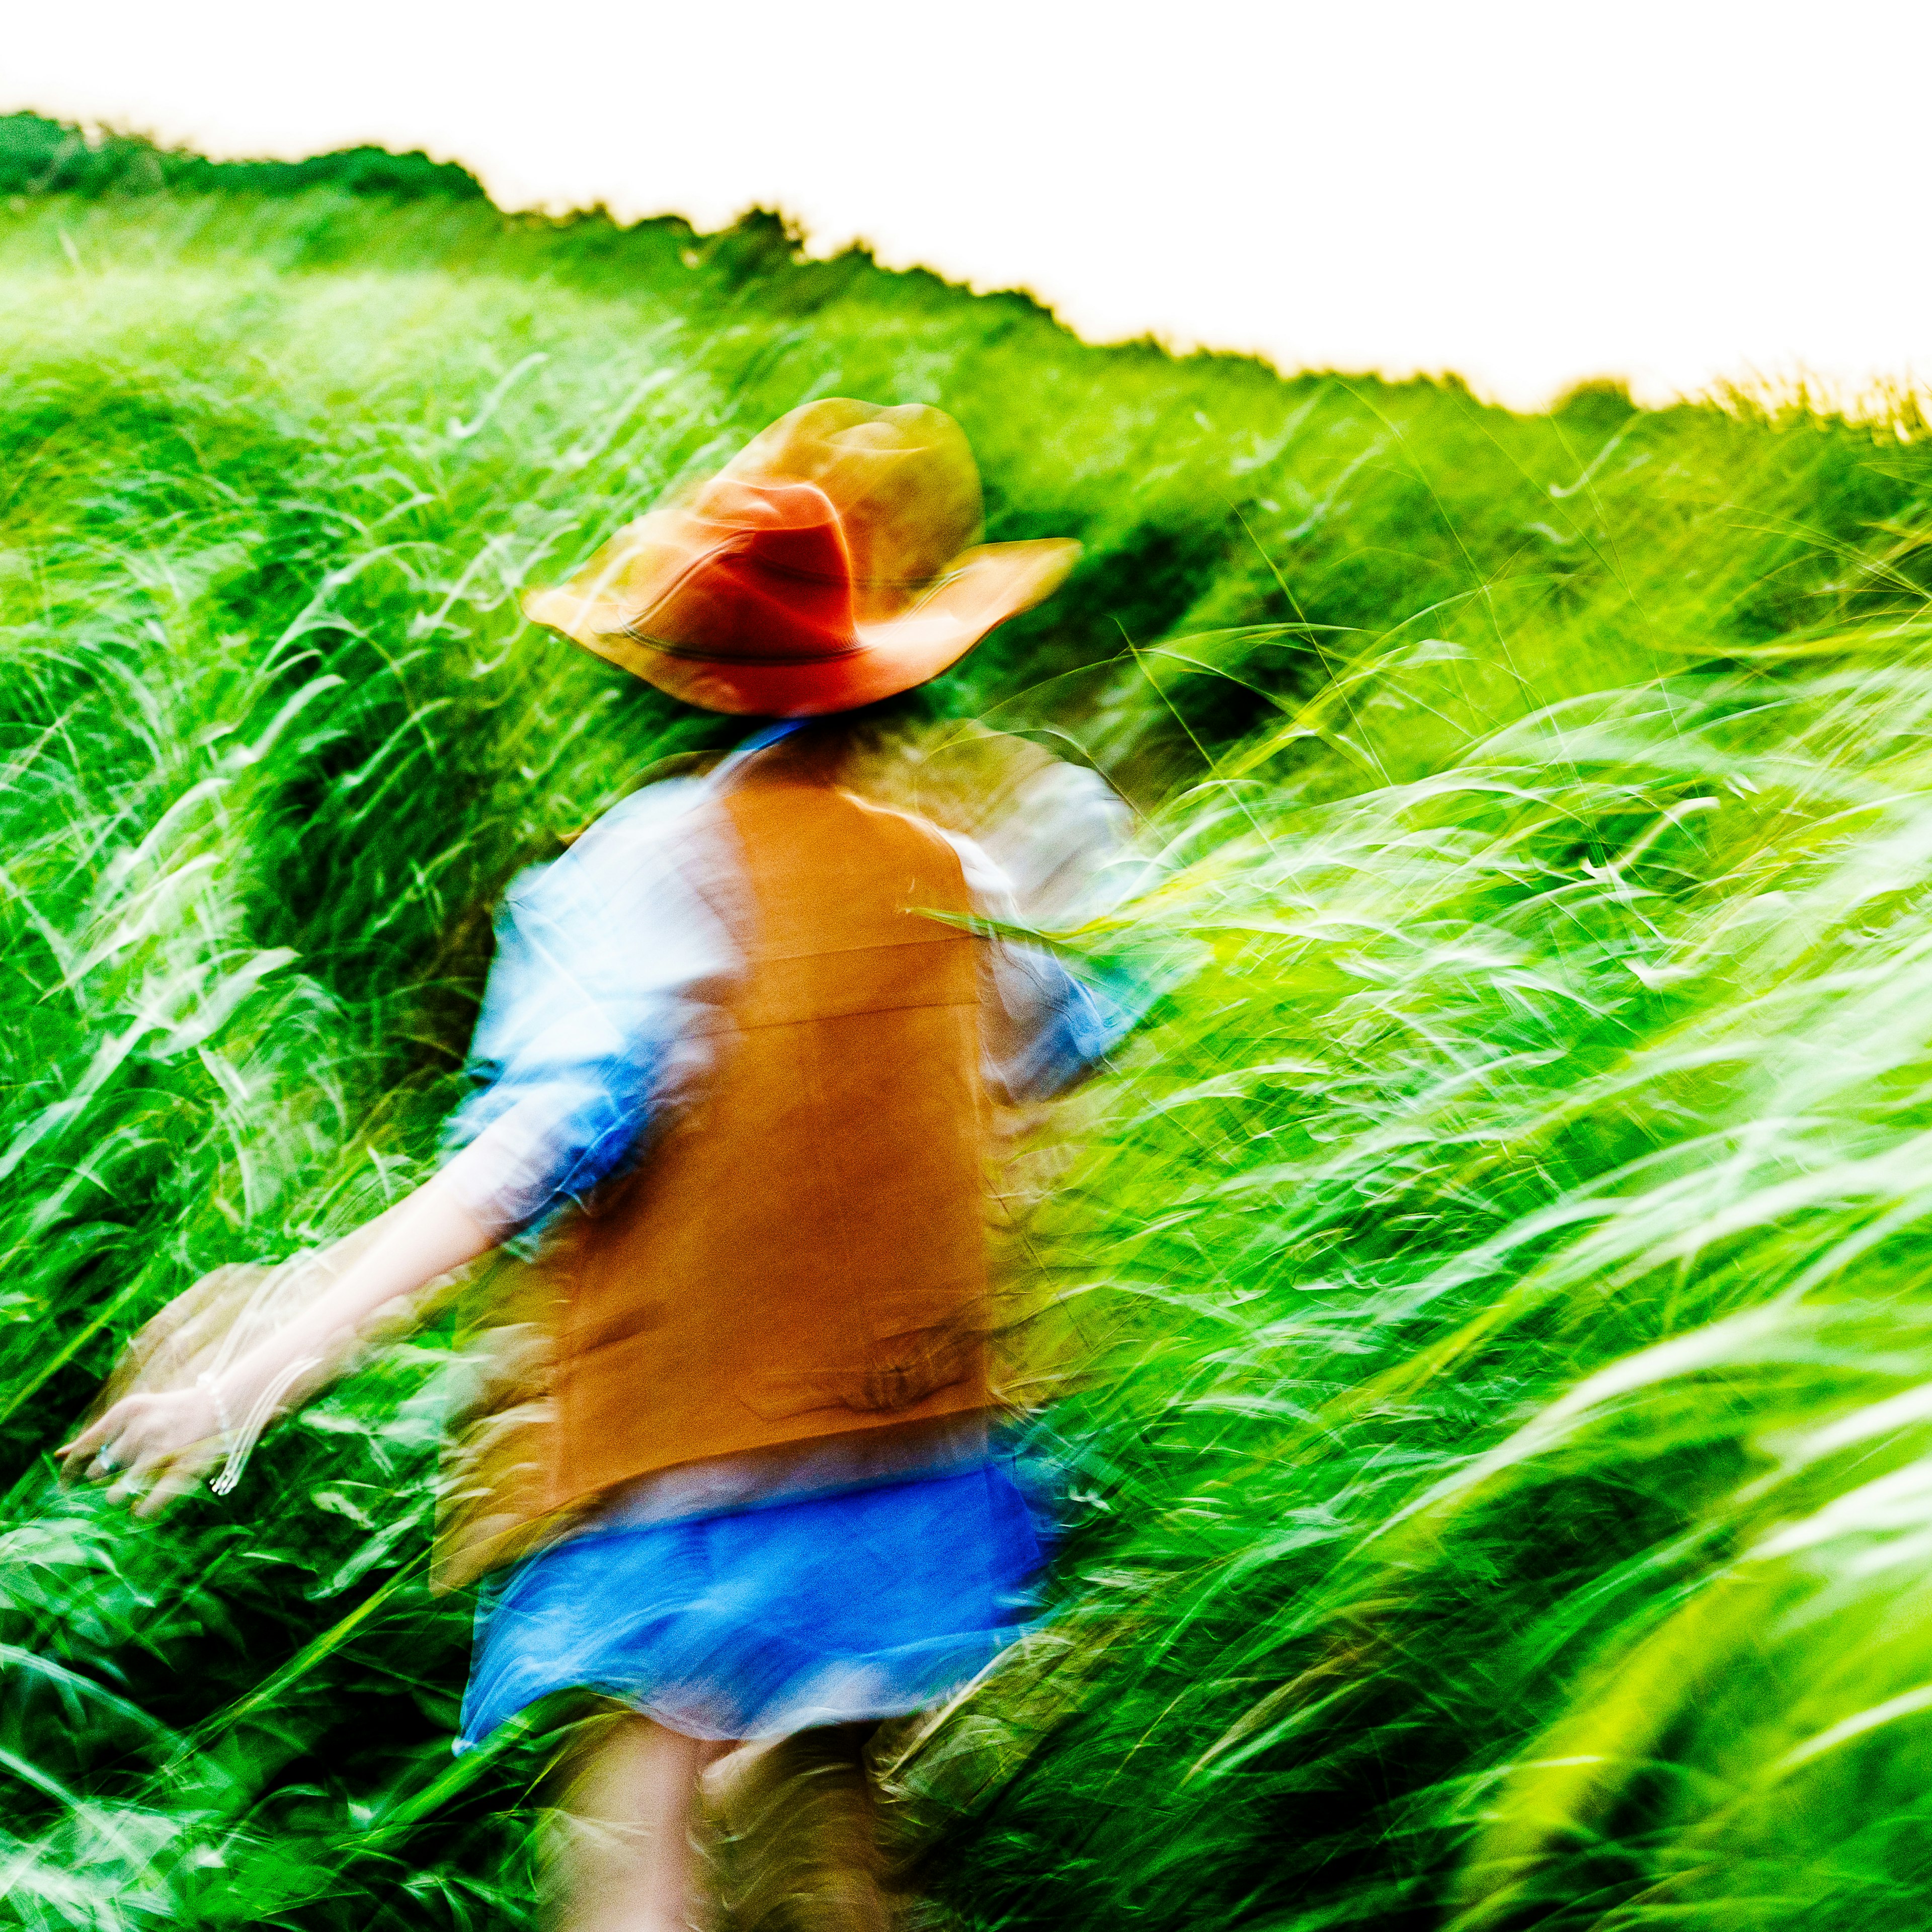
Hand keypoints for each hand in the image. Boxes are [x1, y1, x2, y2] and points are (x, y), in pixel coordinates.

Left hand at [58, 1382, 228, 1517]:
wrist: (231, 1405)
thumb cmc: (176, 1415)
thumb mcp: (136, 1414)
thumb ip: (100, 1435)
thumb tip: (59, 1456)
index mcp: (127, 1412)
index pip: (82, 1451)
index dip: (70, 1474)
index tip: (66, 1488)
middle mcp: (141, 1431)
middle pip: (98, 1475)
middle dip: (107, 1481)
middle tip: (131, 1472)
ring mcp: (161, 1454)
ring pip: (115, 1496)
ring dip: (124, 1496)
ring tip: (145, 1484)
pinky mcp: (182, 1475)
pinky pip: (144, 1510)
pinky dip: (141, 1513)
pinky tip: (146, 1507)